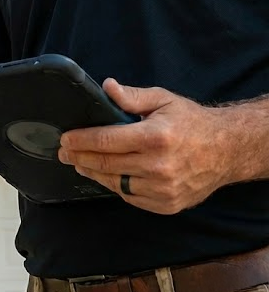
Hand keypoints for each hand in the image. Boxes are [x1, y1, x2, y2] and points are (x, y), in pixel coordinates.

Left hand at [58, 78, 233, 214]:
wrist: (228, 150)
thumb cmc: (193, 122)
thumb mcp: (164, 100)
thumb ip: (132, 96)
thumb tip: (106, 87)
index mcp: (156, 137)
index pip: (105, 140)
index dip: (80, 141)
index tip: (65, 139)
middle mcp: (159, 166)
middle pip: (105, 164)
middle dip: (79, 158)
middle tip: (64, 153)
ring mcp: (163, 188)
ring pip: (114, 183)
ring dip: (93, 173)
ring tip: (80, 164)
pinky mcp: (167, 204)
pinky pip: (130, 197)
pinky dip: (115, 186)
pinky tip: (106, 176)